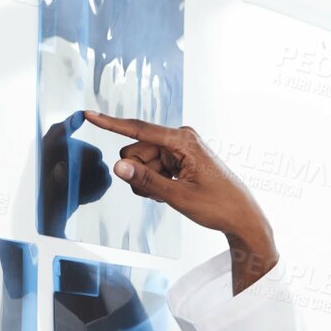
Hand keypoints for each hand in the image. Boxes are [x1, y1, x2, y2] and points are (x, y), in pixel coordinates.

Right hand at [82, 110, 278, 292]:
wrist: (242, 216)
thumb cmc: (218, 206)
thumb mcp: (179, 197)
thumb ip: (146, 181)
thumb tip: (118, 167)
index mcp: (183, 140)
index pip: (139, 129)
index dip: (111, 124)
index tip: (88, 114)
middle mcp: (180, 138)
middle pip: (135, 151)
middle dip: (139, 173)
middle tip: (161, 191)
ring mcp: (179, 149)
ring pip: (141, 162)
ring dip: (148, 181)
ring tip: (170, 193)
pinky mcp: (178, 158)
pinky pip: (151, 168)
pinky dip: (155, 182)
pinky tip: (172, 192)